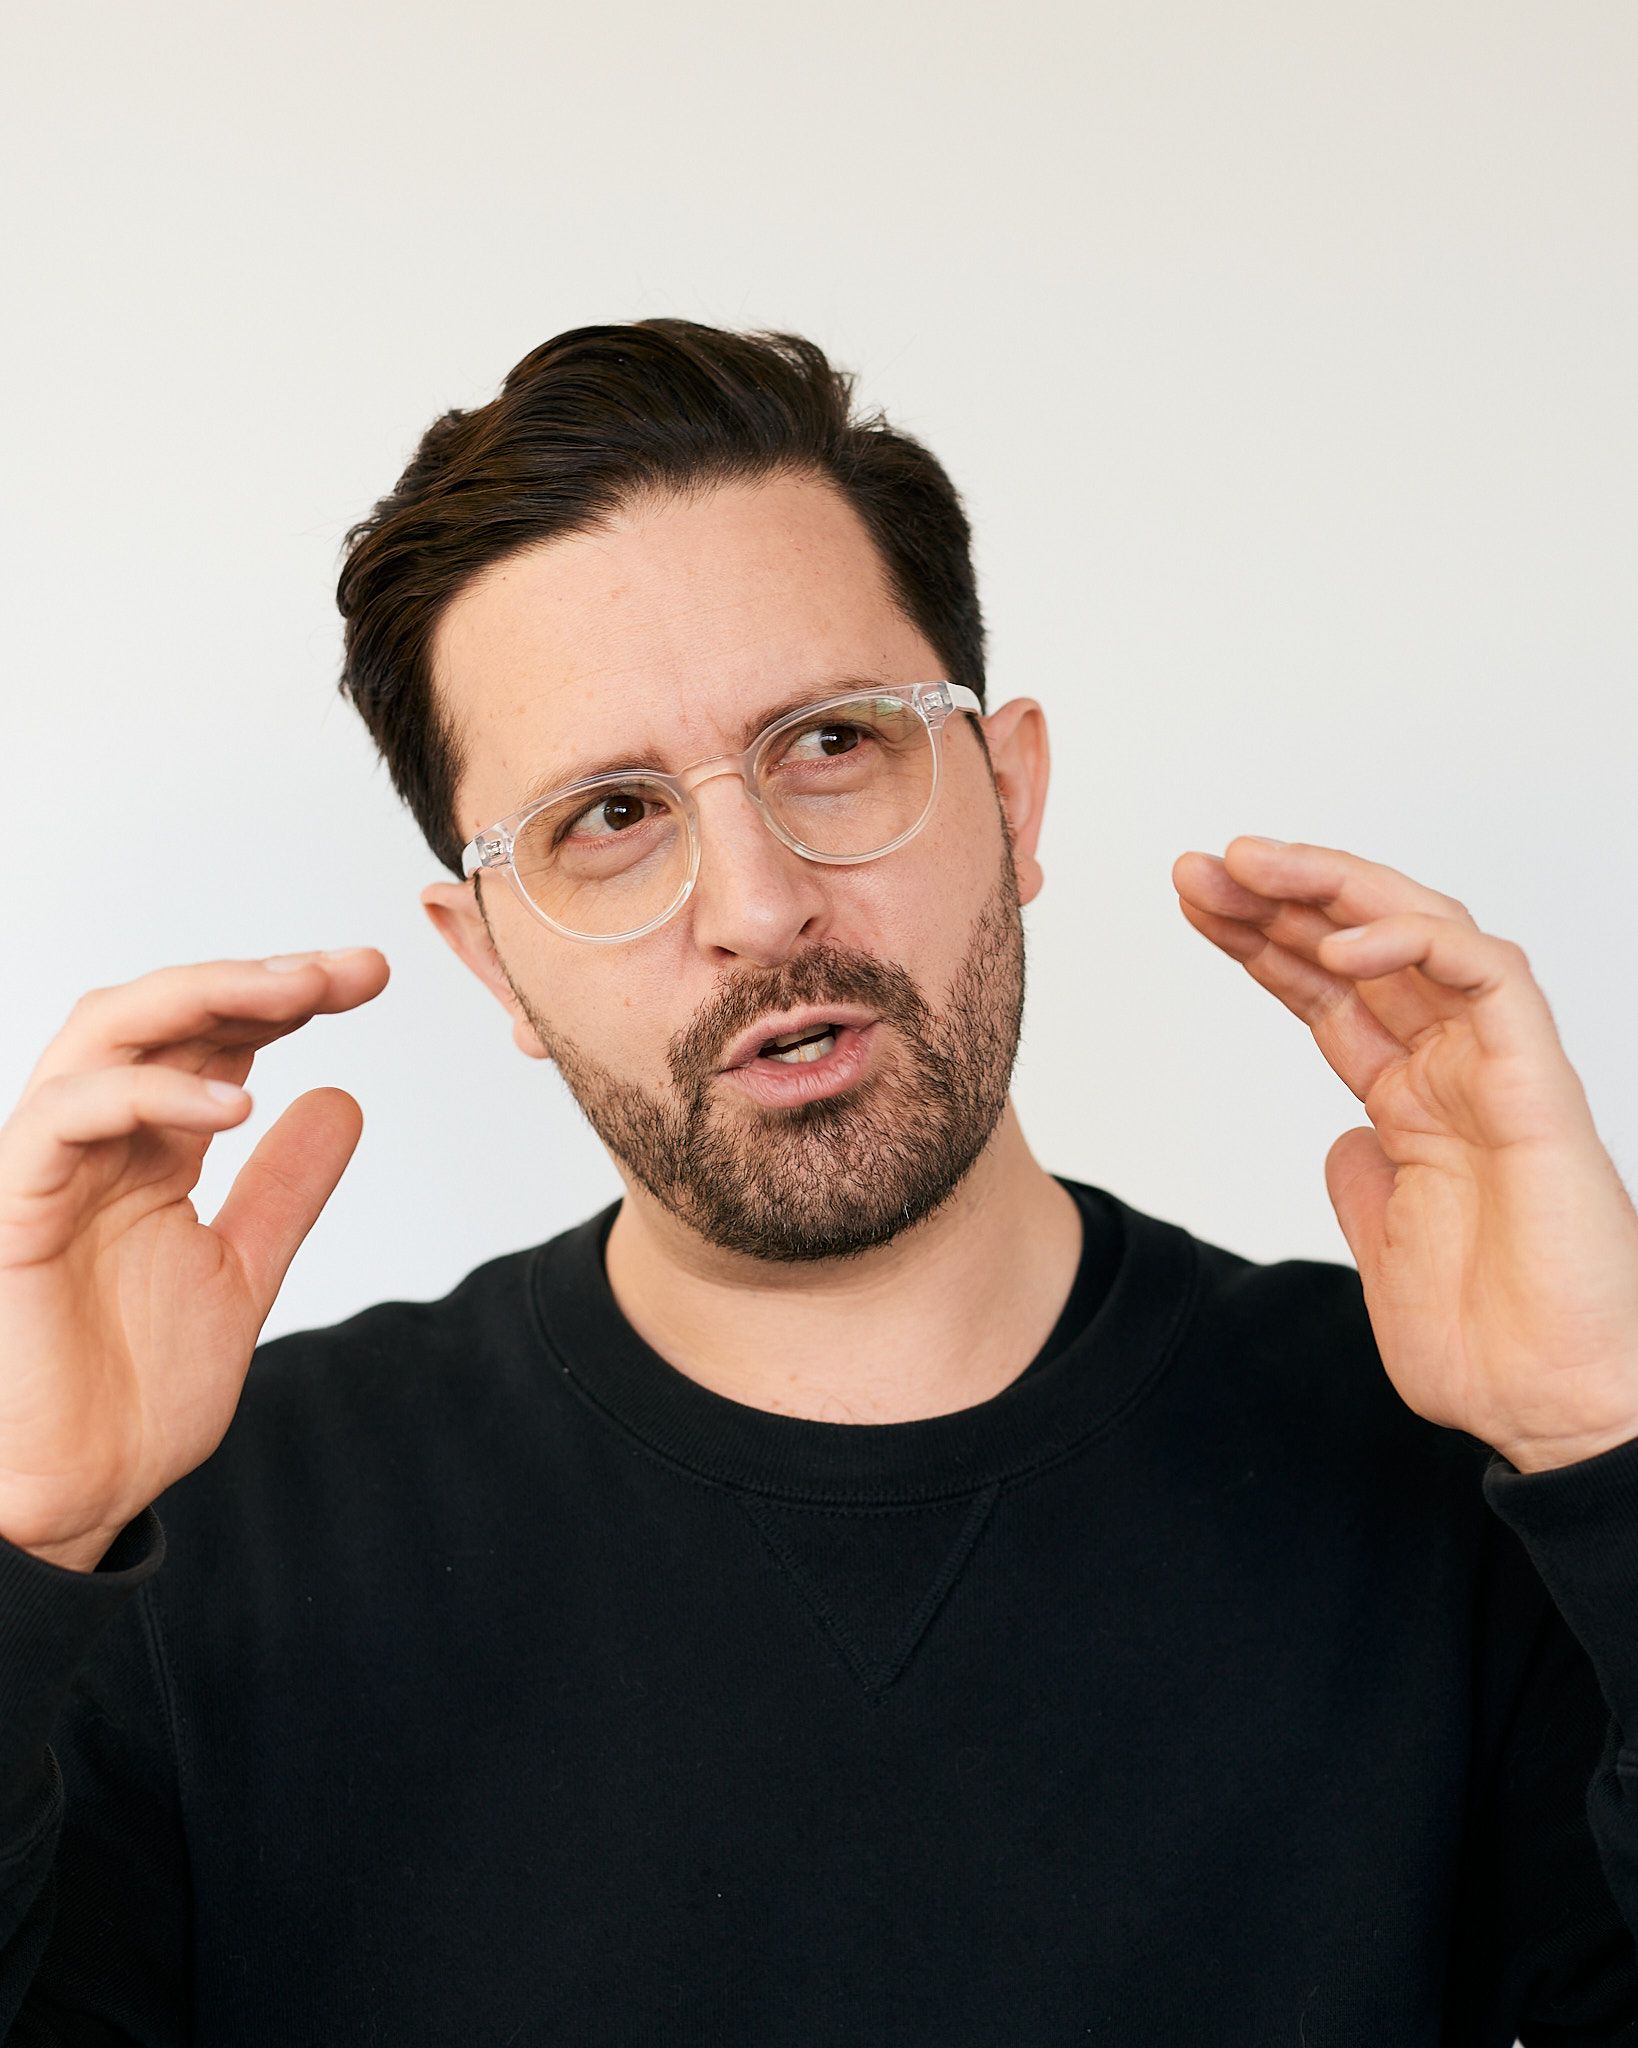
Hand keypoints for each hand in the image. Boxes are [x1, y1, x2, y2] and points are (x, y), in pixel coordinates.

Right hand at [0, 949, 388, 1567]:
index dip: (287, 997)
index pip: (215, 1039)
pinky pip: (64, 1116)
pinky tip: (234, 1102)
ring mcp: (51, 1165)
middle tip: (346, 969)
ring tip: (297, 994)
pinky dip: (149, 1094)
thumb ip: (287, 1187)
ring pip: (105, 1034)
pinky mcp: (14, 1206)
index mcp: (149, 1149)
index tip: (370, 978)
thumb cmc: (135, 1392)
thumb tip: (342, 1097)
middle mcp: (98, 1141)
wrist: (76, 1492)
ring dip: (202, 998)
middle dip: (256, 978)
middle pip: (163, 1013)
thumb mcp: (245, 1269)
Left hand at [1172, 837, 1637, 1473]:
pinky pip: (1486, 975)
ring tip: (1248, 863)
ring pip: (1422, 932)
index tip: (1191, 903)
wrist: (1556, 1409)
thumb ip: (1362, 1186)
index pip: (1329, 995)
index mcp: (1417, 1106)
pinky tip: (1335, 941)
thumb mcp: (1385, 1253)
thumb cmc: (1492, 1346)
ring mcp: (1498, 1069)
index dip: (1260, 942)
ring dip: (1332, 888)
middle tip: (1199, 864)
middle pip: (1360, 948)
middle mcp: (1457, 1071)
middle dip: (1277, 897)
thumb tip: (1341, 1138)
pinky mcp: (1538, 1083)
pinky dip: (1412, 942)